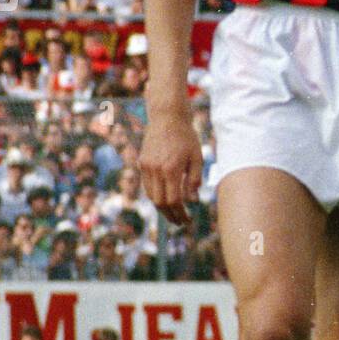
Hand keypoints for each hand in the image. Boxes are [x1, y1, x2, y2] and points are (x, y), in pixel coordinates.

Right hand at [140, 111, 202, 225]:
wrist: (167, 117)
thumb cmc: (186, 137)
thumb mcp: (196, 158)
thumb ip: (193, 180)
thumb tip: (191, 201)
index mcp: (171, 169)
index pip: (174, 200)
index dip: (180, 214)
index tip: (187, 220)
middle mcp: (156, 170)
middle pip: (160, 202)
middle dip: (170, 215)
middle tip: (179, 222)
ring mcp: (146, 166)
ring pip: (151, 196)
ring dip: (161, 208)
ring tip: (172, 214)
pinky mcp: (142, 163)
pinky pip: (147, 185)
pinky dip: (155, 195)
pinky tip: (165, 199)